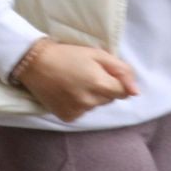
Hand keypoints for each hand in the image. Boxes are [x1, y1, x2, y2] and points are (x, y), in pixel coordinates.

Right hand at [18, 41, 138, 120]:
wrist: (34, 63)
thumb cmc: (67, 54)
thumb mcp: (97, 54)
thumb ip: (122, 71)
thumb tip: (136, 92)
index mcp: (100, 84)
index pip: (123, 92)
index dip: (113, 81)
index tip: (99, 72)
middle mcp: (90, 101)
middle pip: (109, 99)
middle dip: (102, 88)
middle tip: (84, 75)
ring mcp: (78, 111)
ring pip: (95, 106)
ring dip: (89, 96)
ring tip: (72, 83)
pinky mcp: (67, 116)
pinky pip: (81, 112)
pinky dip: (77, 104)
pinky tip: (66, 92)